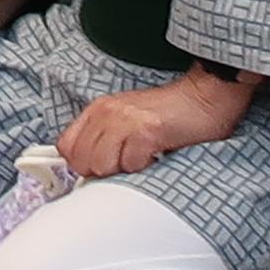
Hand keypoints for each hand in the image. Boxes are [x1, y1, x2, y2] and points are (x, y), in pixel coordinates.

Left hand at [55, 63, 257, 181]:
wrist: (203, 98)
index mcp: (97, 110)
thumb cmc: (167, 114)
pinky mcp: (146, 131)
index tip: (99, 168)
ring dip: (122, 169)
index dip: (81, 164)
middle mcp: (106, 112)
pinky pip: (131, 164)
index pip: (66, 147)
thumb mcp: (125, 120)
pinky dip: (143, 167)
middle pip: (81, 161)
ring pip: (101, 165)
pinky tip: (155, 154)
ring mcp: (124, 120)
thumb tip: (86, 168)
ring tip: (141, 157)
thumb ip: (103, 138)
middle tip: (125, 162)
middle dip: (101, 171)